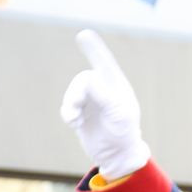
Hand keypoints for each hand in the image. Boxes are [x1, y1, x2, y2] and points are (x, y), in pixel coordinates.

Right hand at [60, 30, 149, 180]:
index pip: (104, 63)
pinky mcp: (80, 112)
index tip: (84, 35)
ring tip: (75, 120)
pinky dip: (68, 114)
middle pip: (82, 81)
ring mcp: (91, 101)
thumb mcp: (118, 113)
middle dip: (76, 94)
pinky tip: (75, 124)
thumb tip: (87, 79)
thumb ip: (103, 94)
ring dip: (71, 106)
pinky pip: (67, 107)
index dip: (94, 49)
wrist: (117, 156)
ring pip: (73, 93)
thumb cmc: (124, 133)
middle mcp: (103, 89)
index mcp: (116, 86)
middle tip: (75, 112)